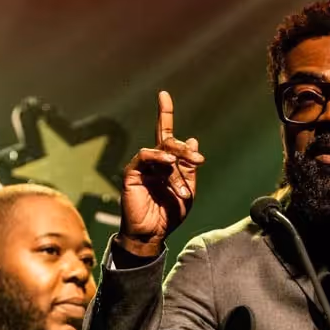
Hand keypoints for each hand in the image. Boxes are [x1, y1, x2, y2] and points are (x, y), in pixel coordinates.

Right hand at [118, 91, 204, 256]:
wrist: (152, 235)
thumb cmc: (169, 215)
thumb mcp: (188, 191)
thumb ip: (190, 168)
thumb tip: (193, 141)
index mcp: (167, 164)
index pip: (166, 134)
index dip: (164, 114)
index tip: (163, 95)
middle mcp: (154, 162)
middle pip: (168, 141)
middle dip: (184, 150)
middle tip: (198, 161)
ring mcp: (142, 166)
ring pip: (161, 152)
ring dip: (176, 167)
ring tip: (183, 188)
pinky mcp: (132, 173)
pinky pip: (144, 157)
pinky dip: (157, 158)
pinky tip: (168, 163)